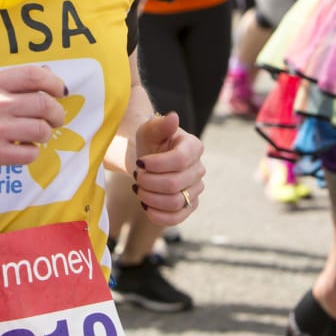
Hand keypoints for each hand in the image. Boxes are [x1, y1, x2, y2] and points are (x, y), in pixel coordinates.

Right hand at [0, 66, 67, 179]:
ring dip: (46, 135)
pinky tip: (21, 150)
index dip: (55, 83)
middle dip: (57, 114)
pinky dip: (32, 153)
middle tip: (55, 120)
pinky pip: (29, 153)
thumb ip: (9, 82)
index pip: (34, 75)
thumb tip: (47, 74)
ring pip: (41, 130)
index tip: (61, 92)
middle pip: (44, 104)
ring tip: (37, 136)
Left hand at [132, 111, 203, 225]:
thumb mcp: (150, 129)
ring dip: (150, 198)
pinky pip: (177, 217)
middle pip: (175, 183)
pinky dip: (158, 215)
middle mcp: (199, 169)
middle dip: (149, 182)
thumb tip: (173, 117)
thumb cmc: (150, 142)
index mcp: (193, 147)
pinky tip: (145, 206)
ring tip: (138, 189)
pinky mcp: (189, 205)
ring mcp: (196, 189)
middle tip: (136, 176)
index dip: (157, 165)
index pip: (179, 160)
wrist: (148, 161)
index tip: (139, 163)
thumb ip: (160, 125)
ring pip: (174, 202)